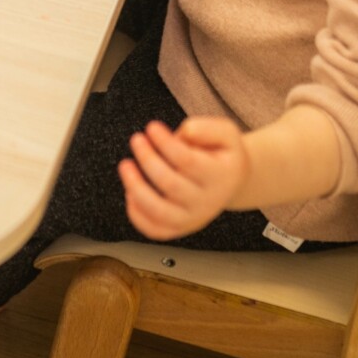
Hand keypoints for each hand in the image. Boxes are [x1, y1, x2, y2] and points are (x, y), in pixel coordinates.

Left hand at [118, 118, 251, 240]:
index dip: (164, 142)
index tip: (152, 127)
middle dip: (148, 159)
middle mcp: (207, 201)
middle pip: (170, 185)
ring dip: (136, 188)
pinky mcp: (180, 228)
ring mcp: (193, 218)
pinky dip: (137, 215)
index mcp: (220, 176)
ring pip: (160, 212)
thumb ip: (208, 128)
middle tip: (137, 139)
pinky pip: (155, 230)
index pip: (187, 161)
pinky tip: (130, 193)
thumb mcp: (227, 132)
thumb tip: (184, 132)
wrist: (232, 183)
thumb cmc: (223, 153)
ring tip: (125, 165)